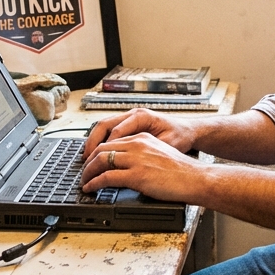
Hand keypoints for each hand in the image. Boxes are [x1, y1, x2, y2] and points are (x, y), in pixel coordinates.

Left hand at [80, 132, 203, 202]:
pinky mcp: (136, 175)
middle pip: (102, 148)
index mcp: (142, 138)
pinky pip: (106, 178)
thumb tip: (127, 166)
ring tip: (84, 182)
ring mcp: (136, 160)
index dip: (97, 152)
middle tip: (84, 172)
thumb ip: (142, 155)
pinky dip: (94, 183)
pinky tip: (91, 188)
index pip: (112, 141)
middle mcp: (137, 145)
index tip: (91, 161)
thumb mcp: (159, 154)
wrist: (195, 178)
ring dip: (88, 173)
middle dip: (88, 162)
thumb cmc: (181, 171)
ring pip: (101, 161)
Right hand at [82, 108, 197, 159]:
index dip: (106, 147)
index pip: (117, 130)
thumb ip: (150, 150)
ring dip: (93, 142)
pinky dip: (100, 141)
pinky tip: (96, 154)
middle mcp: (133, 115)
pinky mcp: (128, 125)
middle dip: (93, 142)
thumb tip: (134, 160)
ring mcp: (129, 118)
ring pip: (103, 127)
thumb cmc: (180, 136)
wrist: (188, 131)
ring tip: (86, 157)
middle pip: (104, 125)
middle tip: (86, 159)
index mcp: (142, 116)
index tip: (98, 160)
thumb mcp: (168, 144)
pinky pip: (108, 131)